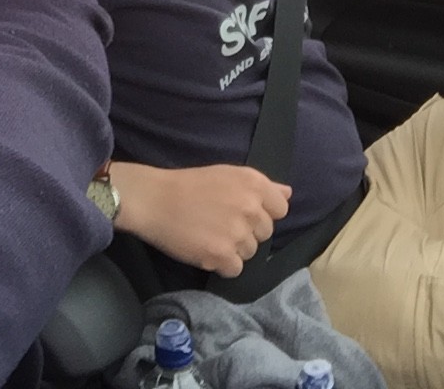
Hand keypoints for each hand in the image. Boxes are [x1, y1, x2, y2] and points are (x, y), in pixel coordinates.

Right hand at [111, 162, 291, 276]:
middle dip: (247, 232)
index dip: (262, 214)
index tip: (242, 213)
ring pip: (250, 252)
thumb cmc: (189, 184)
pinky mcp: (222, 255)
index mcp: (254, 184)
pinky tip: (206, 250)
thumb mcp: (228, 174)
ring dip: (233, 249)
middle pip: (265, 234)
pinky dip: (221, 265)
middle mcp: (251, 208)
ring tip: (210, 235)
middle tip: (220, 224)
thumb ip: (262, 185)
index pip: (280, 209)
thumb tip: (288, 193)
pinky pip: (235, 269)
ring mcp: (238, 233)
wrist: (154, 199)